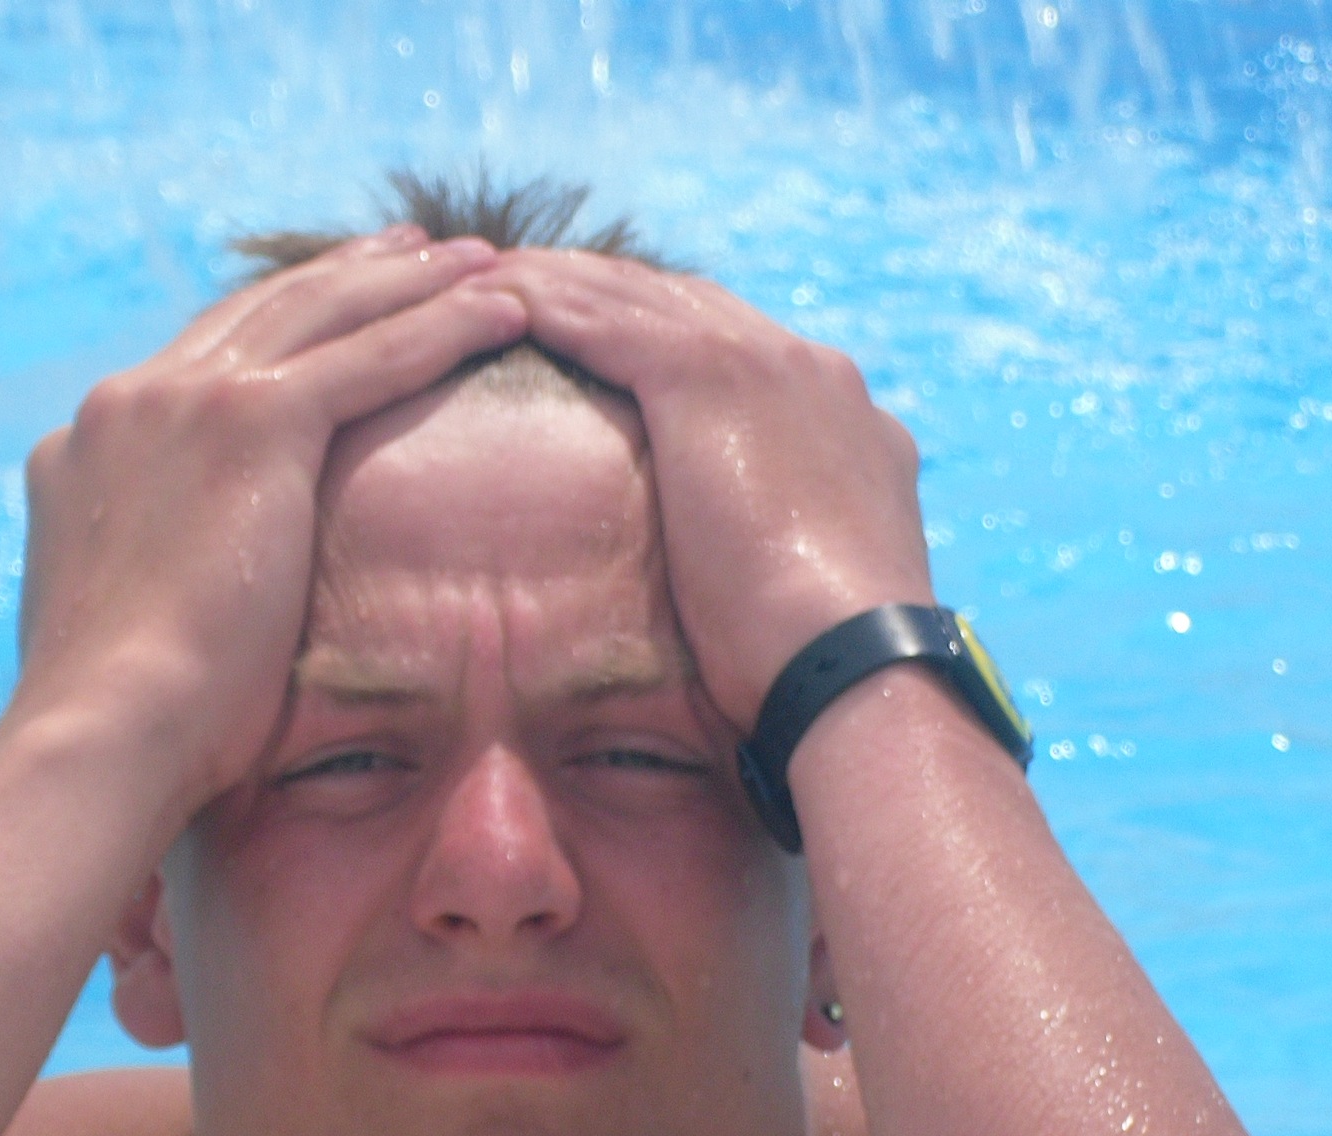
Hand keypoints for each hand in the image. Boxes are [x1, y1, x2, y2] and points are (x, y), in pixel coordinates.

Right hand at [13, 228, 528, 825]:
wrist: (106, 729)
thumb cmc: (124, 723)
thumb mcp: (126, 626)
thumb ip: (150, 579)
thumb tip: (179, 610)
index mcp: (89, 445)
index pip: (198, 361)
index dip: (276, 327)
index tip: (331, 308)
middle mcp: (129, 402)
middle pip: (263, 313)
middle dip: (348, 277)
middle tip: (414, 251)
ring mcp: (183, 401)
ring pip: (323, 314)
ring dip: (409, 281)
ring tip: (477, 262)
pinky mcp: (248, 422)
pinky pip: (371, 356)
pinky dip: (443, 326)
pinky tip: (502, 310)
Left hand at [491, 249, 929, 729]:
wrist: (850, 660)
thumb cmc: (820, 661)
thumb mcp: (806, 586)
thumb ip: (783, 548)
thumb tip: (749, 586)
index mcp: (843, 419)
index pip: (739, 346)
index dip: (663, 333)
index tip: (602, 336)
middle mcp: (809, 370)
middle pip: (683, 301)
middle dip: (605, 287)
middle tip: (523, 285)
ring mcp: (763, 362)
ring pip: (636, 295)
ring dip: (557, 282)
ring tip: (480, 277)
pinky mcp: (707, 376)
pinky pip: (603, 319)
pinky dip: (544, 303)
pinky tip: (488, 301)